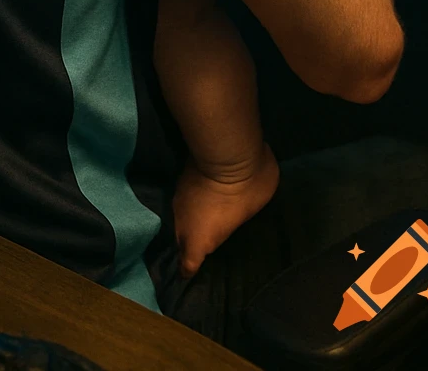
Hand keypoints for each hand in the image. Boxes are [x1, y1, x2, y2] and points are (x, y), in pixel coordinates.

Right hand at [172, 144, 278, 277]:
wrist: (228, 151)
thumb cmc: (245, 194)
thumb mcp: (247, 216)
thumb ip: (234, 225)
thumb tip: (233, 219)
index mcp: (198, 239)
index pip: (187, 266)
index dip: (189, 272)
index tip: (192, 276)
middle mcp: (182, 222)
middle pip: (181, 241)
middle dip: (190, 245)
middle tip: (204, 246)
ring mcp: (179, 198)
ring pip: (182, 218)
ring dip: (192, 220)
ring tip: (206, 221)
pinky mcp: (182, 178)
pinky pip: (186, 199)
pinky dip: (194, 202)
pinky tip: (205, 198)